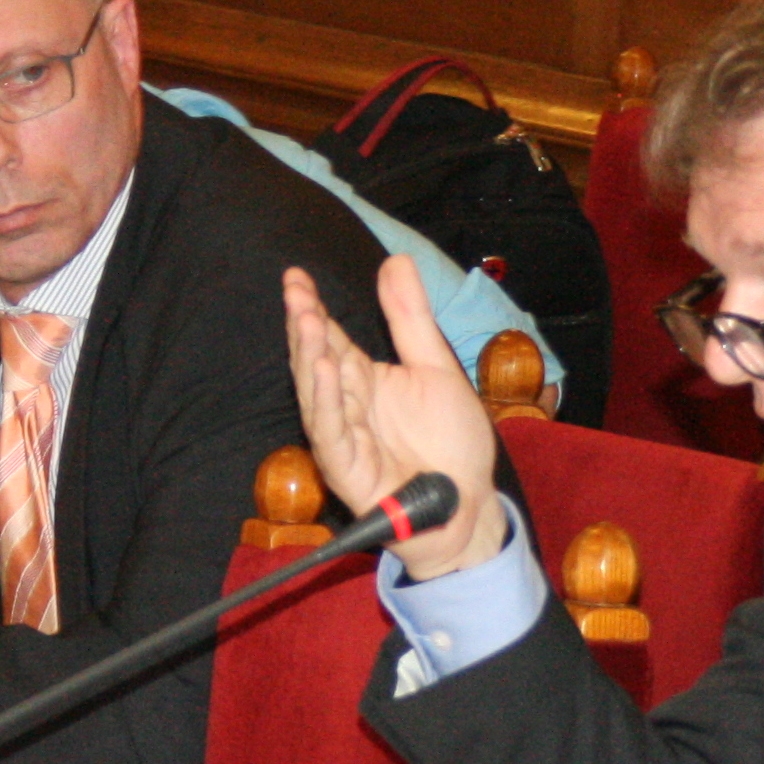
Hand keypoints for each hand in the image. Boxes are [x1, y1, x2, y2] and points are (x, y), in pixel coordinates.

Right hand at [282, 257, 504, 578]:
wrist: (468, 502)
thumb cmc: (451, 443)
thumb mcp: (435, 367)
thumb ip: (410, 318)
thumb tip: (395, 261)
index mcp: (364, 379)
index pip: (330, 337)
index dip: (312, 307)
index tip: (296, 276)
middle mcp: (348, 405)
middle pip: (316, 360)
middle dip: (304, 326)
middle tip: (295, 291)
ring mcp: (345, 437)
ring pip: (317, 393)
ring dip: (310, 357)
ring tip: (307, 321)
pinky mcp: (348, 469)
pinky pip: (332, 431)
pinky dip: (327, 400)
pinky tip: (324, 368)